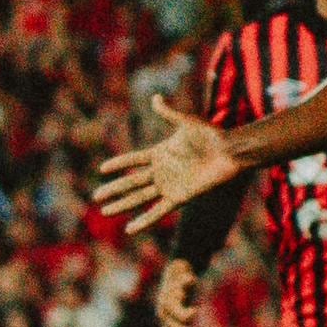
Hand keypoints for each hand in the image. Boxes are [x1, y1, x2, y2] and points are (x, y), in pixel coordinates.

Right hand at [95, 95, 242, 229]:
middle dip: (114, 189)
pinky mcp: (180, 197)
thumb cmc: (211, 136)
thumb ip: (168, 113)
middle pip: (131, 182)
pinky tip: (129, 229)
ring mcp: (170, 185)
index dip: (119, 164)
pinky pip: (158, 211)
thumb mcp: (186, 122)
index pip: (133, 160)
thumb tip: (154, 97)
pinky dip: (144, 220)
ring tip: (104, 212)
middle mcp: (162, 171)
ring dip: (122, 205)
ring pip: (139, 197)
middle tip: (96, 196)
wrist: (230, 152)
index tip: (102, 169)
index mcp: (161, 153)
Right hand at [155, 260, 209, 326]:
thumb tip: (191, 280)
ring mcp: (167, 322)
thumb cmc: (181, 274)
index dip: (183, 314)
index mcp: (166, 303)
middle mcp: (164, 315)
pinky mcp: (172, 326)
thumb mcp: (183, 272)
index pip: (172, 314)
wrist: (173, 276)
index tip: (195, 311)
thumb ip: (185, 278)